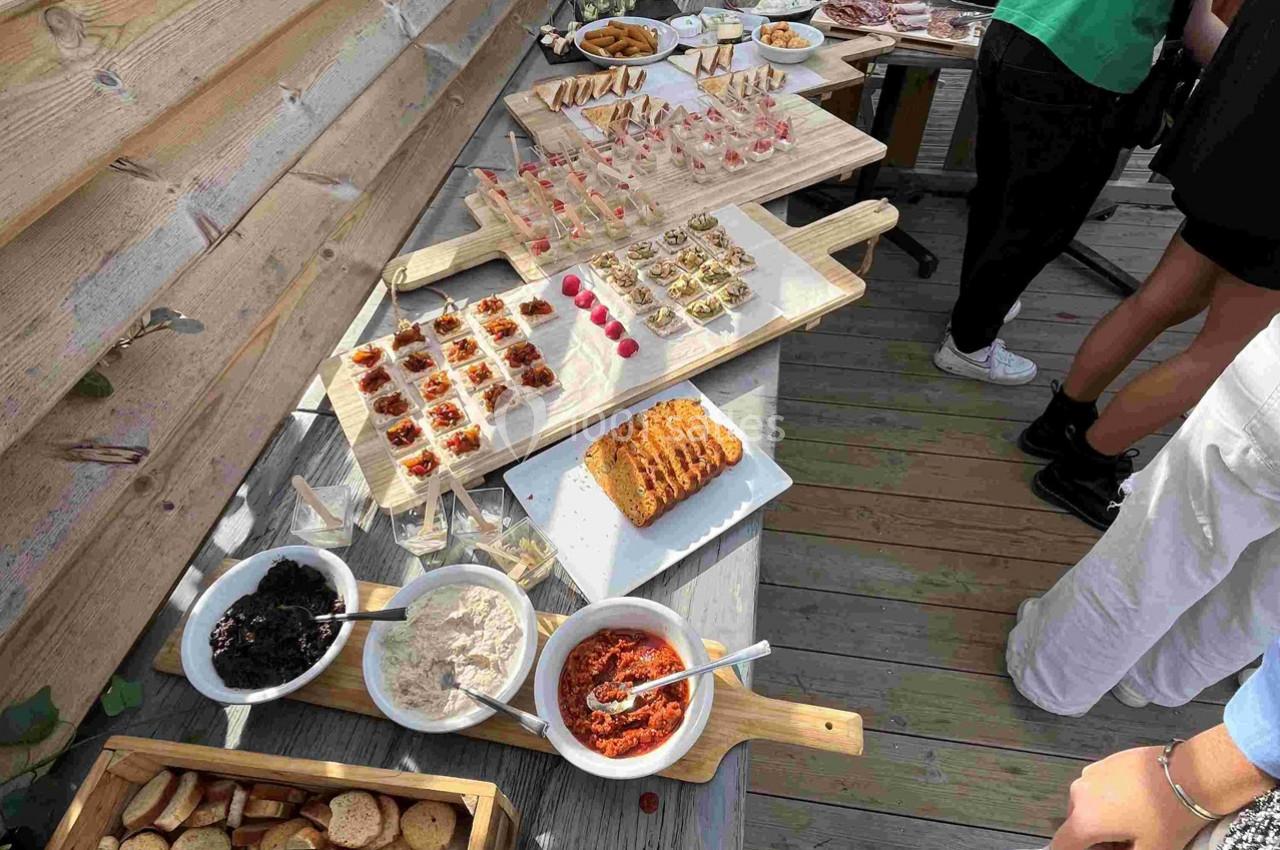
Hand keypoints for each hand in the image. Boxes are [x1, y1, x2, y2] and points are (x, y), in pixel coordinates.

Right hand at [1050, 746, 1205, 849]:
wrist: (1189, 774)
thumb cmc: (1167, 818)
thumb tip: (1117, 849)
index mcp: (1084, 820)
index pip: (1063, 844)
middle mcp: (1079, 793)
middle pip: (1076, 824)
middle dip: (1094, 838)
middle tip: (1124, 844)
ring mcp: (1091, 773)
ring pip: (1087, 804)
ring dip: (1101, 817)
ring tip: (1132, 822)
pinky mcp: (1105, 761)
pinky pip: (1098, 787)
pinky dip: (1108, 799)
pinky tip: (1136, 800)